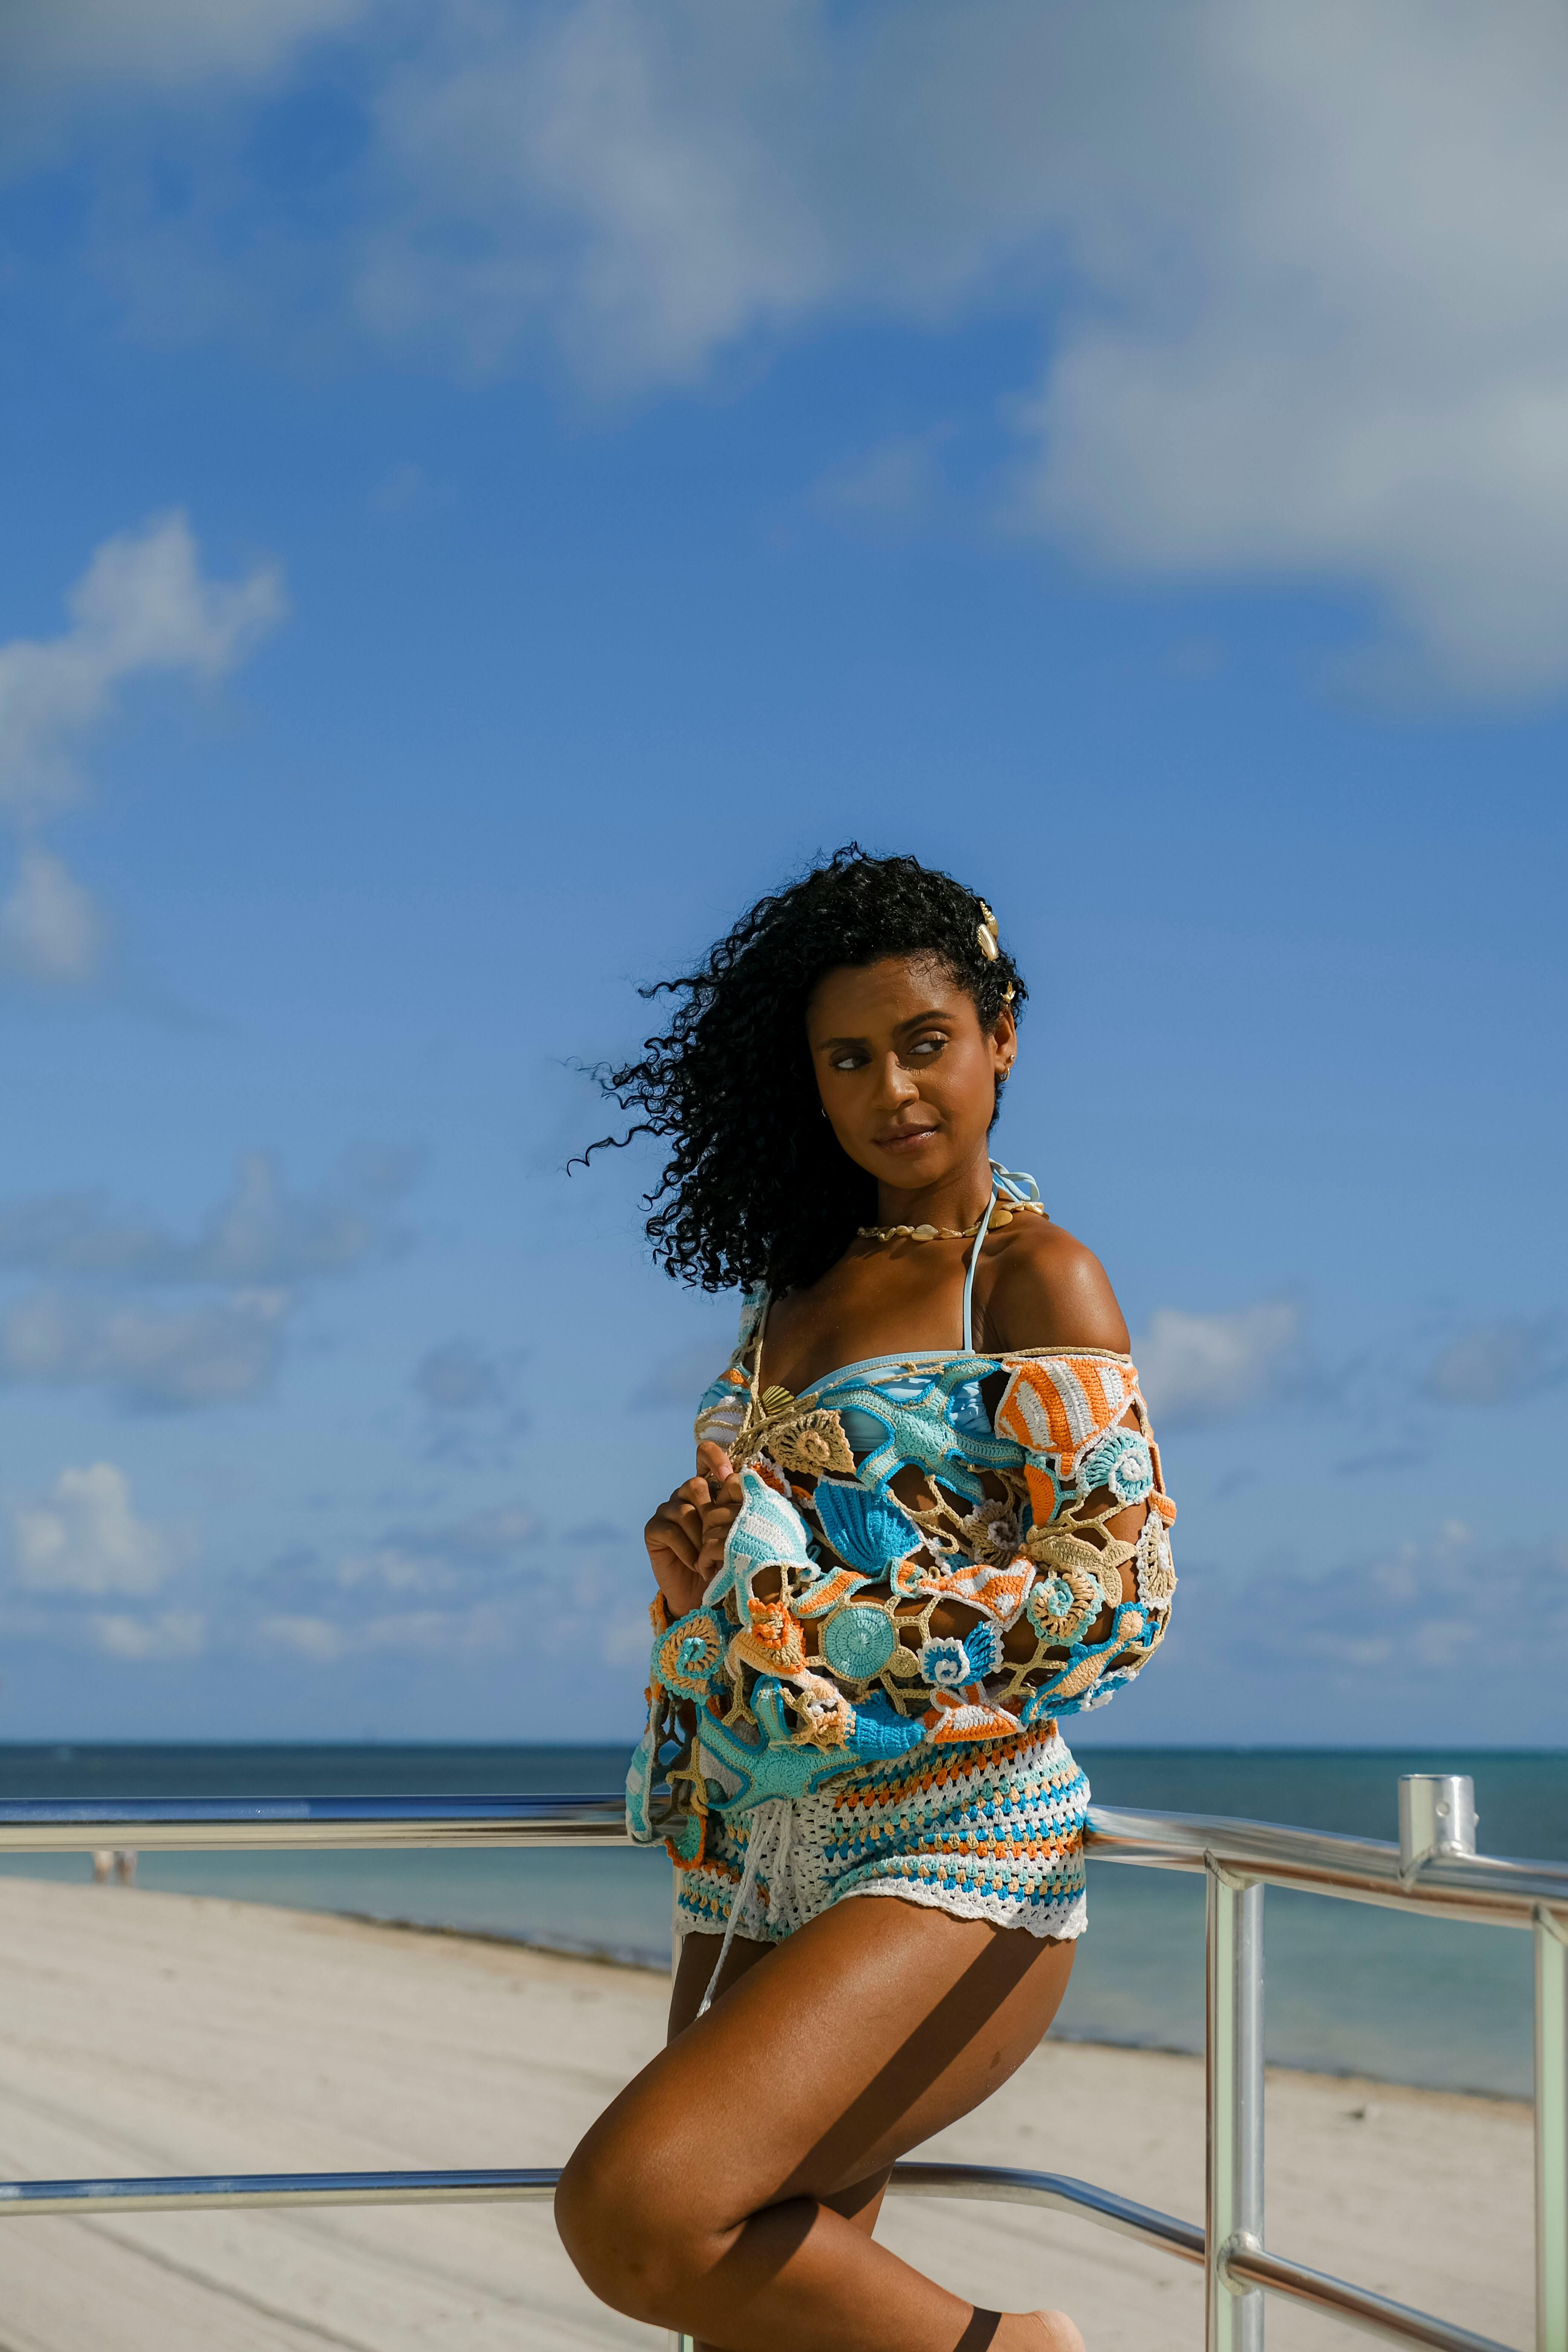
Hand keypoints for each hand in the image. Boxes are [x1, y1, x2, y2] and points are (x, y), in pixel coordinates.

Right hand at [643, 1441, 741, 1619]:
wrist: (702, 1594)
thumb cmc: (723, 1561)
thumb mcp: (734, 1533)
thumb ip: (736, 1507)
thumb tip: (741, 1481)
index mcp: (707, 1489)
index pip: (704, 1456)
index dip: (714, 1458)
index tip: (728, 1476)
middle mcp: (685, 1495)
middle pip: (695, 1484)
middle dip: (711, 1514)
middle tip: (720, 1539)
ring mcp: (667, 1511)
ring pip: (685, 1510)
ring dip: (701, 1538)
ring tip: (709, 1559)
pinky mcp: (654, 1529)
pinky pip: (671, 1530)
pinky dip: (688, 1550)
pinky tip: (695, 1564)